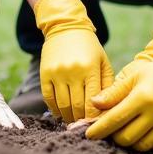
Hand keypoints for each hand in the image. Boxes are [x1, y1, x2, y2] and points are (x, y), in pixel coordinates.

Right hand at [34, 0, 113, 123]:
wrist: (66, 26)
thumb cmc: (90, 48)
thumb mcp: (103, 62)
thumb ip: (107, 85)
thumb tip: (106, 111)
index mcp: (90, 69)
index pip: (93, 103)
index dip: (94, 118)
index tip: (97, 125)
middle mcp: (73, 71)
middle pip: (77, 107)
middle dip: (81, 120)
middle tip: (85, 126)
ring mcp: (57, 72)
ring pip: (62, 105)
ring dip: (69, 117)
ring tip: (74, 121)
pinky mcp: (44, 73)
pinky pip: (48, 98)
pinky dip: (55, 109)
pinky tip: (61, 113)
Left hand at [86, 12, 152, 151]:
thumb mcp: (136, 75)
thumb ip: (115, 91)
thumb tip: (94, 104)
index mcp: (141, 97)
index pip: (114, 119)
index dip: (99, 129)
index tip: (88, 135)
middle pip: (126, 137)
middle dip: (113, 137)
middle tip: (108, 132)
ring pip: (142, 145)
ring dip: (129, 143)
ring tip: (123, 135)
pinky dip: (147, 145)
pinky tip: (141, 137)